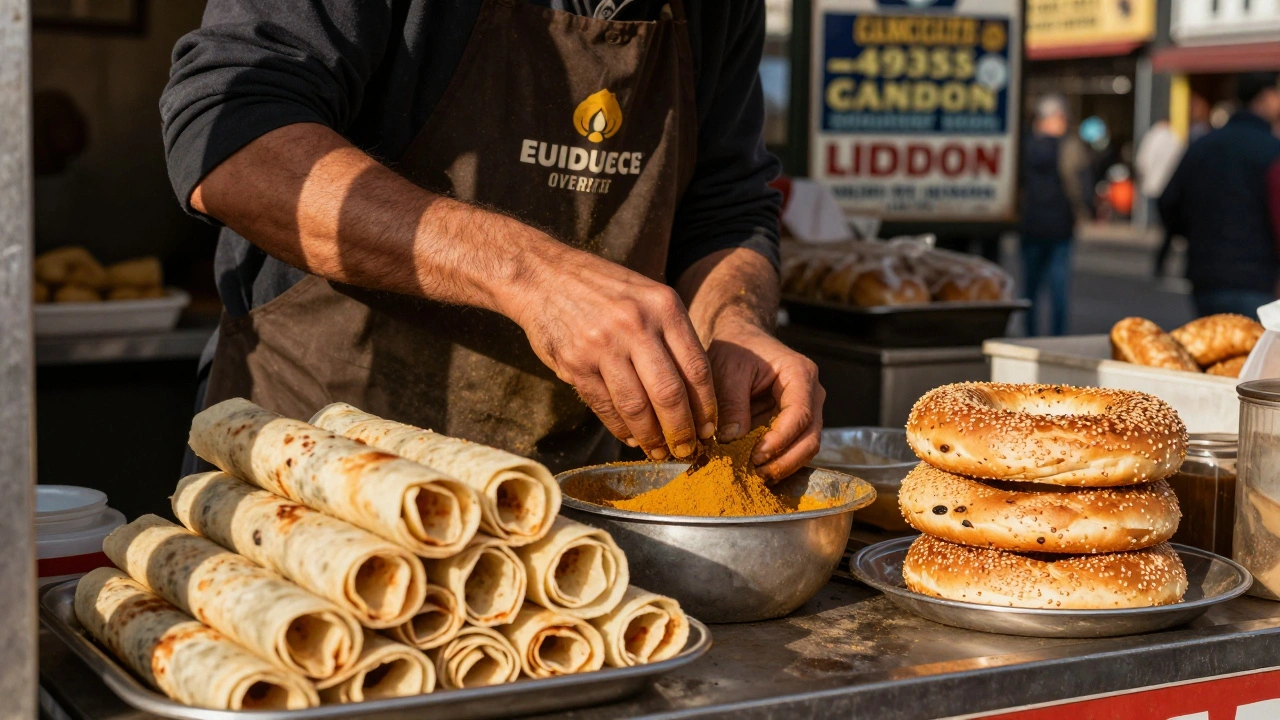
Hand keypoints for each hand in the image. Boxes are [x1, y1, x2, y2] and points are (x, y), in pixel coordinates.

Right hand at [505, 245, 717, 460]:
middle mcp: (636, 324)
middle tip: (687, 450)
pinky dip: (621, 428)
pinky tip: (631, 437)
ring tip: (659, 451)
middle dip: (682, 430)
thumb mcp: (646, 296)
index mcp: (664, 306)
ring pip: (637, 406)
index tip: (709, 428)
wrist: (543, 276)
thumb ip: (670, 334)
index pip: (697, 368)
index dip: (706, 406)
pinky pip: (605, 406)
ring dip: (651, 437)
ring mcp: (603, 344)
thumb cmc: (602, 289)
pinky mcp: (575, 362)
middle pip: (670, 393)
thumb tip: (694, 393)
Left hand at [706, 320, 823, 480]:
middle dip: (785, 461)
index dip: (780, 440)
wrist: (741, 341)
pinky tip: (755, 470)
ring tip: (753, 475)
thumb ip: (731, 404)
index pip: (800, 415)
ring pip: (805, 448)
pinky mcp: (795, 424)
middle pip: (810, 437)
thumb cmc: (736, 349)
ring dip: (781, 465)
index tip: (756, 457)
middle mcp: (812, 394)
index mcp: (801, 374)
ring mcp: (807, 411)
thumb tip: (732, 440)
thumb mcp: (728, 370)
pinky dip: (776, 461)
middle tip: (756, 474)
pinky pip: (793, 448)